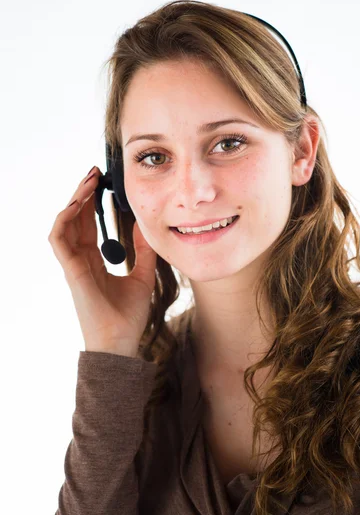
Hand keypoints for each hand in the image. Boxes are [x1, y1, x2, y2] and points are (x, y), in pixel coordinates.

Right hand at [48, 167, 156, 356]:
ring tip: (89, 180)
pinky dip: (65, 218)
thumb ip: (143, 252)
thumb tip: (146, 226)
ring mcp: (73, 264)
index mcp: (94, 260)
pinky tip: (79, 202)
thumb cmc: (128, 316)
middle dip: (83, 193)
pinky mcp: (70, 270)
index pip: (89, 225)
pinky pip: (58, 238)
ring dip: (74, 200)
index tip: (105, 183)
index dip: (93, 203)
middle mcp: (81, 259)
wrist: (121, 342)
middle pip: (76, 219)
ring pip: (64, 223)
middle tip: (96, 172)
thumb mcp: (143, 276)